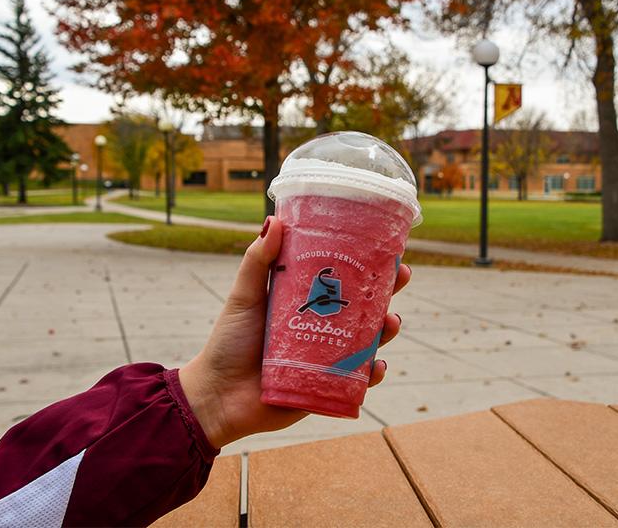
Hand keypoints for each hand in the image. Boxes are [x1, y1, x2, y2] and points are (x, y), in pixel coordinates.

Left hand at [179, 216, 410, 448]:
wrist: (216, 396)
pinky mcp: (326, 387)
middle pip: (362, 308)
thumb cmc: (228, 343)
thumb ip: (257, 261)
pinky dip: (371, 374)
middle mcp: (320, 328)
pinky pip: (356, 381)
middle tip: (400, 277)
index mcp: (305, 303)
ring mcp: (325, 359)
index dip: (366, 266)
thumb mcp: (244, 296)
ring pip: (365, 342)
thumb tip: (275, 220)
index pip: (342, 281)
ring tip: (390, 322)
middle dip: (386, 294)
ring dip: (384, 332)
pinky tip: (376, 366)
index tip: (386, 250)